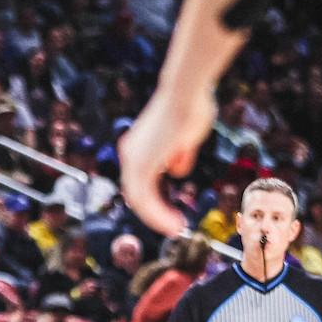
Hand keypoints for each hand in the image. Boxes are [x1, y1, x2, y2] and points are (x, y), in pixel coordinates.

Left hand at [118, 86, 216, 236]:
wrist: (186, 91)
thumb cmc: (191, 106)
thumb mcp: (186, 137)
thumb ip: (180, 156)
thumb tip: (177, 172)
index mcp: (138, 147)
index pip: (141, 181)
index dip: (155, 198)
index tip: (172, 212)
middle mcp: (131, 154)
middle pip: (137, 193)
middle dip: (155, 212)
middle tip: (173, 226)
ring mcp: (133, 161)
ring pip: (140, 200)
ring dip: (157, 218)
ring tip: (175, 229)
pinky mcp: (140, 167)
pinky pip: (146, 200)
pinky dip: (158, 215)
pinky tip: (173, 225)